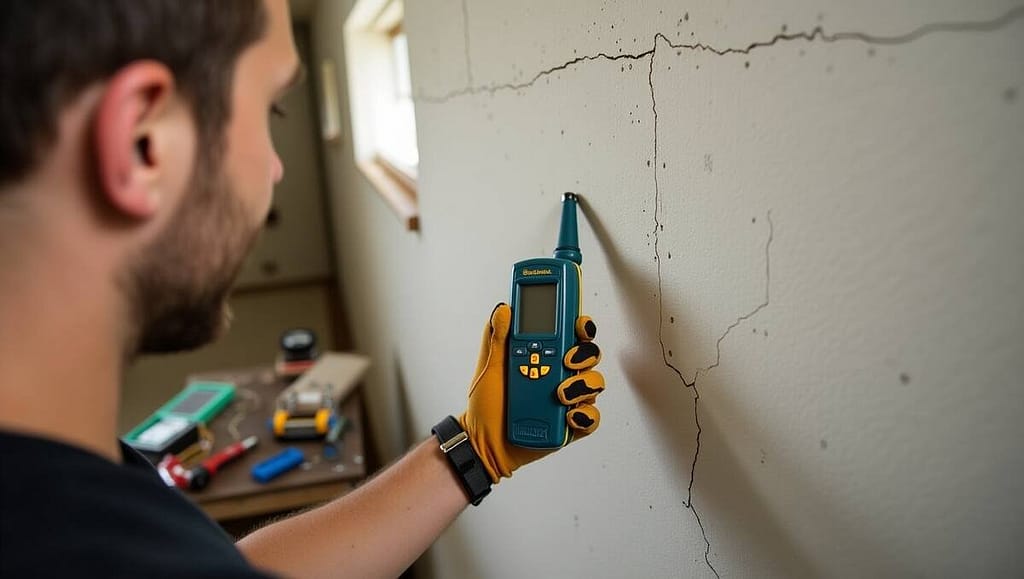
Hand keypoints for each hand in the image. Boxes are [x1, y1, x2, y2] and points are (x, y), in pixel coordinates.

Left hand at [459, 303, 604, 482]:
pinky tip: (569, 414)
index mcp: (545, 355)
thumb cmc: (488, 403)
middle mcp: (562, 375)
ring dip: (582, 384)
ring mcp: (570, 400)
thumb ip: (497, 336)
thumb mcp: (490, 365)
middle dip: (585, 352)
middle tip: (567, 358)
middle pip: (589, 355)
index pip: (571, 333)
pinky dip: (584, 415)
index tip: (579, 322)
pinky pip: (591, 418)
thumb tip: (503, 308)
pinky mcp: (572, 426)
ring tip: (560, 393)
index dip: (581, 325)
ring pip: (594, 383)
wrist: (483, 441)